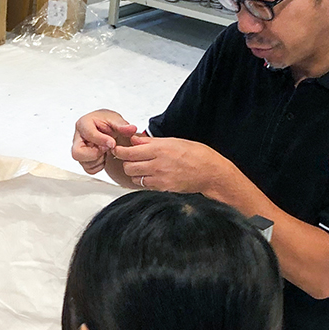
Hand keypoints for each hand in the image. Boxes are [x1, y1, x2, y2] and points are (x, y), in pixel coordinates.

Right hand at [72, 110, 139, 174]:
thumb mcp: (115, 119)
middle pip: (77, 153)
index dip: (102, 140)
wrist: (105, 128)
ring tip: (106, 150)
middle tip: (106, 149)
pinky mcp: (83, 160)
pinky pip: (89, 169)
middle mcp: (78, 138)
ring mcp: (79, 150)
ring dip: (99, 159)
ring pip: (84, 163)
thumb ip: (122, 125)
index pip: (88, 134)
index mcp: (83, 123)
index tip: (112, 143)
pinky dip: (99, 165)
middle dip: (95, 154)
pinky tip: (103, 156)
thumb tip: (131, 129)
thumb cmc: (106, 123)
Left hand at [113, 135, 236, 194]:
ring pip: (135, 178)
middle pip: (128, 166)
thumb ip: (151, 142)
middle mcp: (157, 165)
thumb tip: (134, 139)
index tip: (117, 149)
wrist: (211, 173)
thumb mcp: (173, 141)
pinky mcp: (163, 189)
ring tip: (144, 167)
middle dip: (126, 162)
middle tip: (131, 159)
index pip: (129, 152)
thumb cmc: (196, 154)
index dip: (120, 151)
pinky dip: (145, 181)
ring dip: (135, 173)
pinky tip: (152, 175)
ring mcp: (160, 179)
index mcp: (159, 150)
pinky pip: (146, 186)